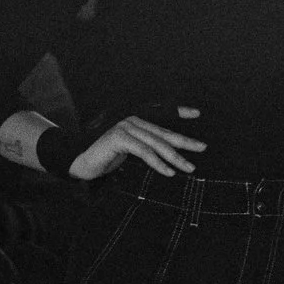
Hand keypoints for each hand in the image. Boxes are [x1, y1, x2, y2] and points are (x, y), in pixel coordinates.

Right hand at [69, 108, 205, 180]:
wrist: (82, 164)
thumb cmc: (106, 160)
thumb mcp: (130, 153)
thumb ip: (146, 149)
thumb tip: (170, 158)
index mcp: (136, 122)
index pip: (161, 117)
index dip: (179, 112)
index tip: (196, 113)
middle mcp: (132, 121)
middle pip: (163, 133)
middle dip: (185, 141)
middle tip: (202, 148)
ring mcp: (125, 128)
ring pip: (156, 144)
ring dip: (175, 158)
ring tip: (189, 168)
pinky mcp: (119, 138)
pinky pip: (144, 151)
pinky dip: (158, 163)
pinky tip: (168, 171)